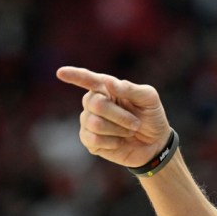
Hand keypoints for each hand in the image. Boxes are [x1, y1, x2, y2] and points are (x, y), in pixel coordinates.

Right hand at [56, 66, 170, 167]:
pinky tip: (119, 142)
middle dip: (120, 116)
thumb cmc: (151, 116)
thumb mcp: (148, 99)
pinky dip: (112, 141)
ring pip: (94, 123)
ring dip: (118, 129)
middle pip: (95, 104)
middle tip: (136, 123)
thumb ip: (130, 89)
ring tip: (129, 131)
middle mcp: (94, 103)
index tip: (60, 72)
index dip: (75, 75)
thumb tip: (108, 81)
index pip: (89, 79)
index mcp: (107, 88)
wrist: (156, 143)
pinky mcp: (90, 141)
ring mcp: (89, 122)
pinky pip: (93, 139)